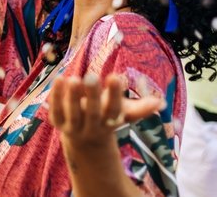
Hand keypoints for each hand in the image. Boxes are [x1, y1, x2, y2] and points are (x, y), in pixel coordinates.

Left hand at [48, 75, 163, 147]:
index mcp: (109, 122)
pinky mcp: (58, 122)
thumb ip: (139, 108)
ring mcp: (73, 126)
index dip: (115, 96)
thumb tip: (160, 103)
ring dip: (72, 97)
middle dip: (93, 96)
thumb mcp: (123, 113)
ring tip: (73, 78)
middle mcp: (91, 127)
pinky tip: (58, 78)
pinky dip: (56, 96)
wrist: (84, 140)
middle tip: (92, 76)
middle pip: (93, 114)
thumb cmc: (106, 116)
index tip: (116, 76)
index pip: (114, 111)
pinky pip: (56, 111)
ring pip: (72, 114)